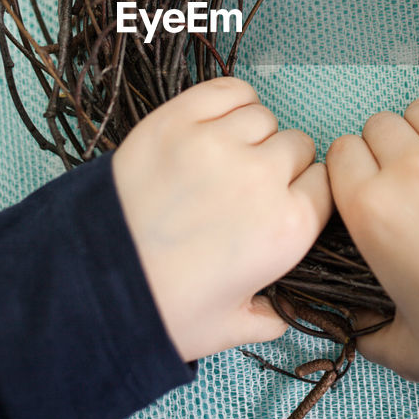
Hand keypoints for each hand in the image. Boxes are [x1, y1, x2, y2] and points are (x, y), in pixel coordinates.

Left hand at [112, 77, 331, 362]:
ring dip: (252, 134)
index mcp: (289, 228)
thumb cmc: (163, 310)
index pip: (325, 184)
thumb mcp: (229, 329)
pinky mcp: (179, 119)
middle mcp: (263, 178)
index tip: (283, 202)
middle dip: (280, 164)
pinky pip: (228, 90)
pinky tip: (215, 124)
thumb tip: (281, 313)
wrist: (93, 284)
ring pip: (264, 116)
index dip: (304, 193)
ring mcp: (218, 143)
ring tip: (224, 157)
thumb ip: (268, 318)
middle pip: (298, 146)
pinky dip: (231, 101)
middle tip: (246, 186)